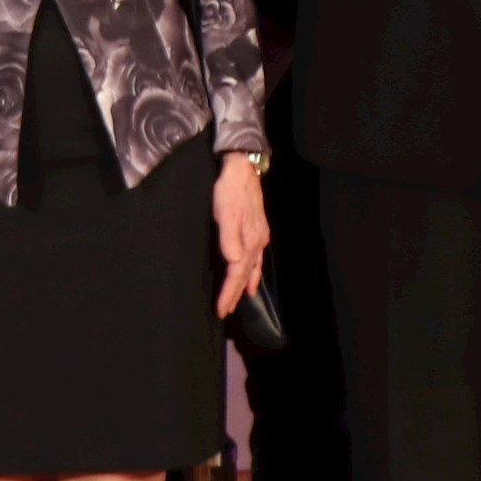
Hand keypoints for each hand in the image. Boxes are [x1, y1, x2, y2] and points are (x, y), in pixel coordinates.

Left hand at [212, 160, 270, 320]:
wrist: (242, 169)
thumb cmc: (230, 190)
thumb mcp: (226, 211)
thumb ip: (230, 237)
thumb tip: (234, 261)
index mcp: (250, 240)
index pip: (238, 273)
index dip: (229, 292)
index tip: (221, 308)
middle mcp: (258, 242)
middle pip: (245, 274)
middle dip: (235, 294)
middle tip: (225, 311)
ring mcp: (259, 237)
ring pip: (252, 268)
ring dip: (244, 285)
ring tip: (239, 300)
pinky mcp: (258, 231)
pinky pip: (257, 259)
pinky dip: (253, 273)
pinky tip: (252, 279)